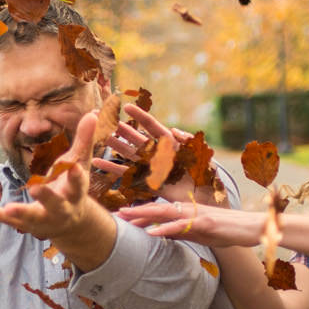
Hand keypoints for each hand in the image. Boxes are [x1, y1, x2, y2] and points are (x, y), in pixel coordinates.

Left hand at [0, 113, 108, 246]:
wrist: (72, 225)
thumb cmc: (73, 186)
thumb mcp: (80, 164)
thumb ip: (84, 140)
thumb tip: (94, 113)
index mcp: (75, 192)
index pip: (77, 184)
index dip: (75, 176)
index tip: (73, 167)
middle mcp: (62, 208)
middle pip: (55, 203)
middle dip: (46, 197)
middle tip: (35, 188)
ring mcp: (44, 218)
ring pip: (33, 216)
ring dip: (21, 212)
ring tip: (8, 209)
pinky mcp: (28, 224)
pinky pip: (11, 222)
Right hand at [89, 104, 218, 206]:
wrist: (209, 201)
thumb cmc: (210, 178)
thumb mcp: (204, 156)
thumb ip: (191, 143)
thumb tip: (173, 129)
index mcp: (172, 145)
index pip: (153, 127)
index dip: (140, 117)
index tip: (126, 107)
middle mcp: (160, 156)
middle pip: (137, 140)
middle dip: (121, 130)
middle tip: (105, 120)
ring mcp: (153, 170)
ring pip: (130, 156)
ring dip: (115, 147)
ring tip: (100, 138)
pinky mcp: (149, 185)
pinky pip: (128, 176)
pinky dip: (113, 170)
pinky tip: (99, 163)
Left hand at [116, 197, 263, 247]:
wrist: (253, 229)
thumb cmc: (228, 232)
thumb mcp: (200, 234)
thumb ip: (180, 233)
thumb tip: (160, 236)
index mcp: (187, 211)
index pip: (160, 210)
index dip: (140, 212)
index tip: (122, 216)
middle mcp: (189, 209)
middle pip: (158, 207)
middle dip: (136, 210)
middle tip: (115, 213)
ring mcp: (197, 214)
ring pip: (166, 212)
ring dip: (144, 215)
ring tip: (126, 218)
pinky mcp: (206, 223)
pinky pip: (182, 226)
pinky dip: (165, 229)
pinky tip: (151, 233)